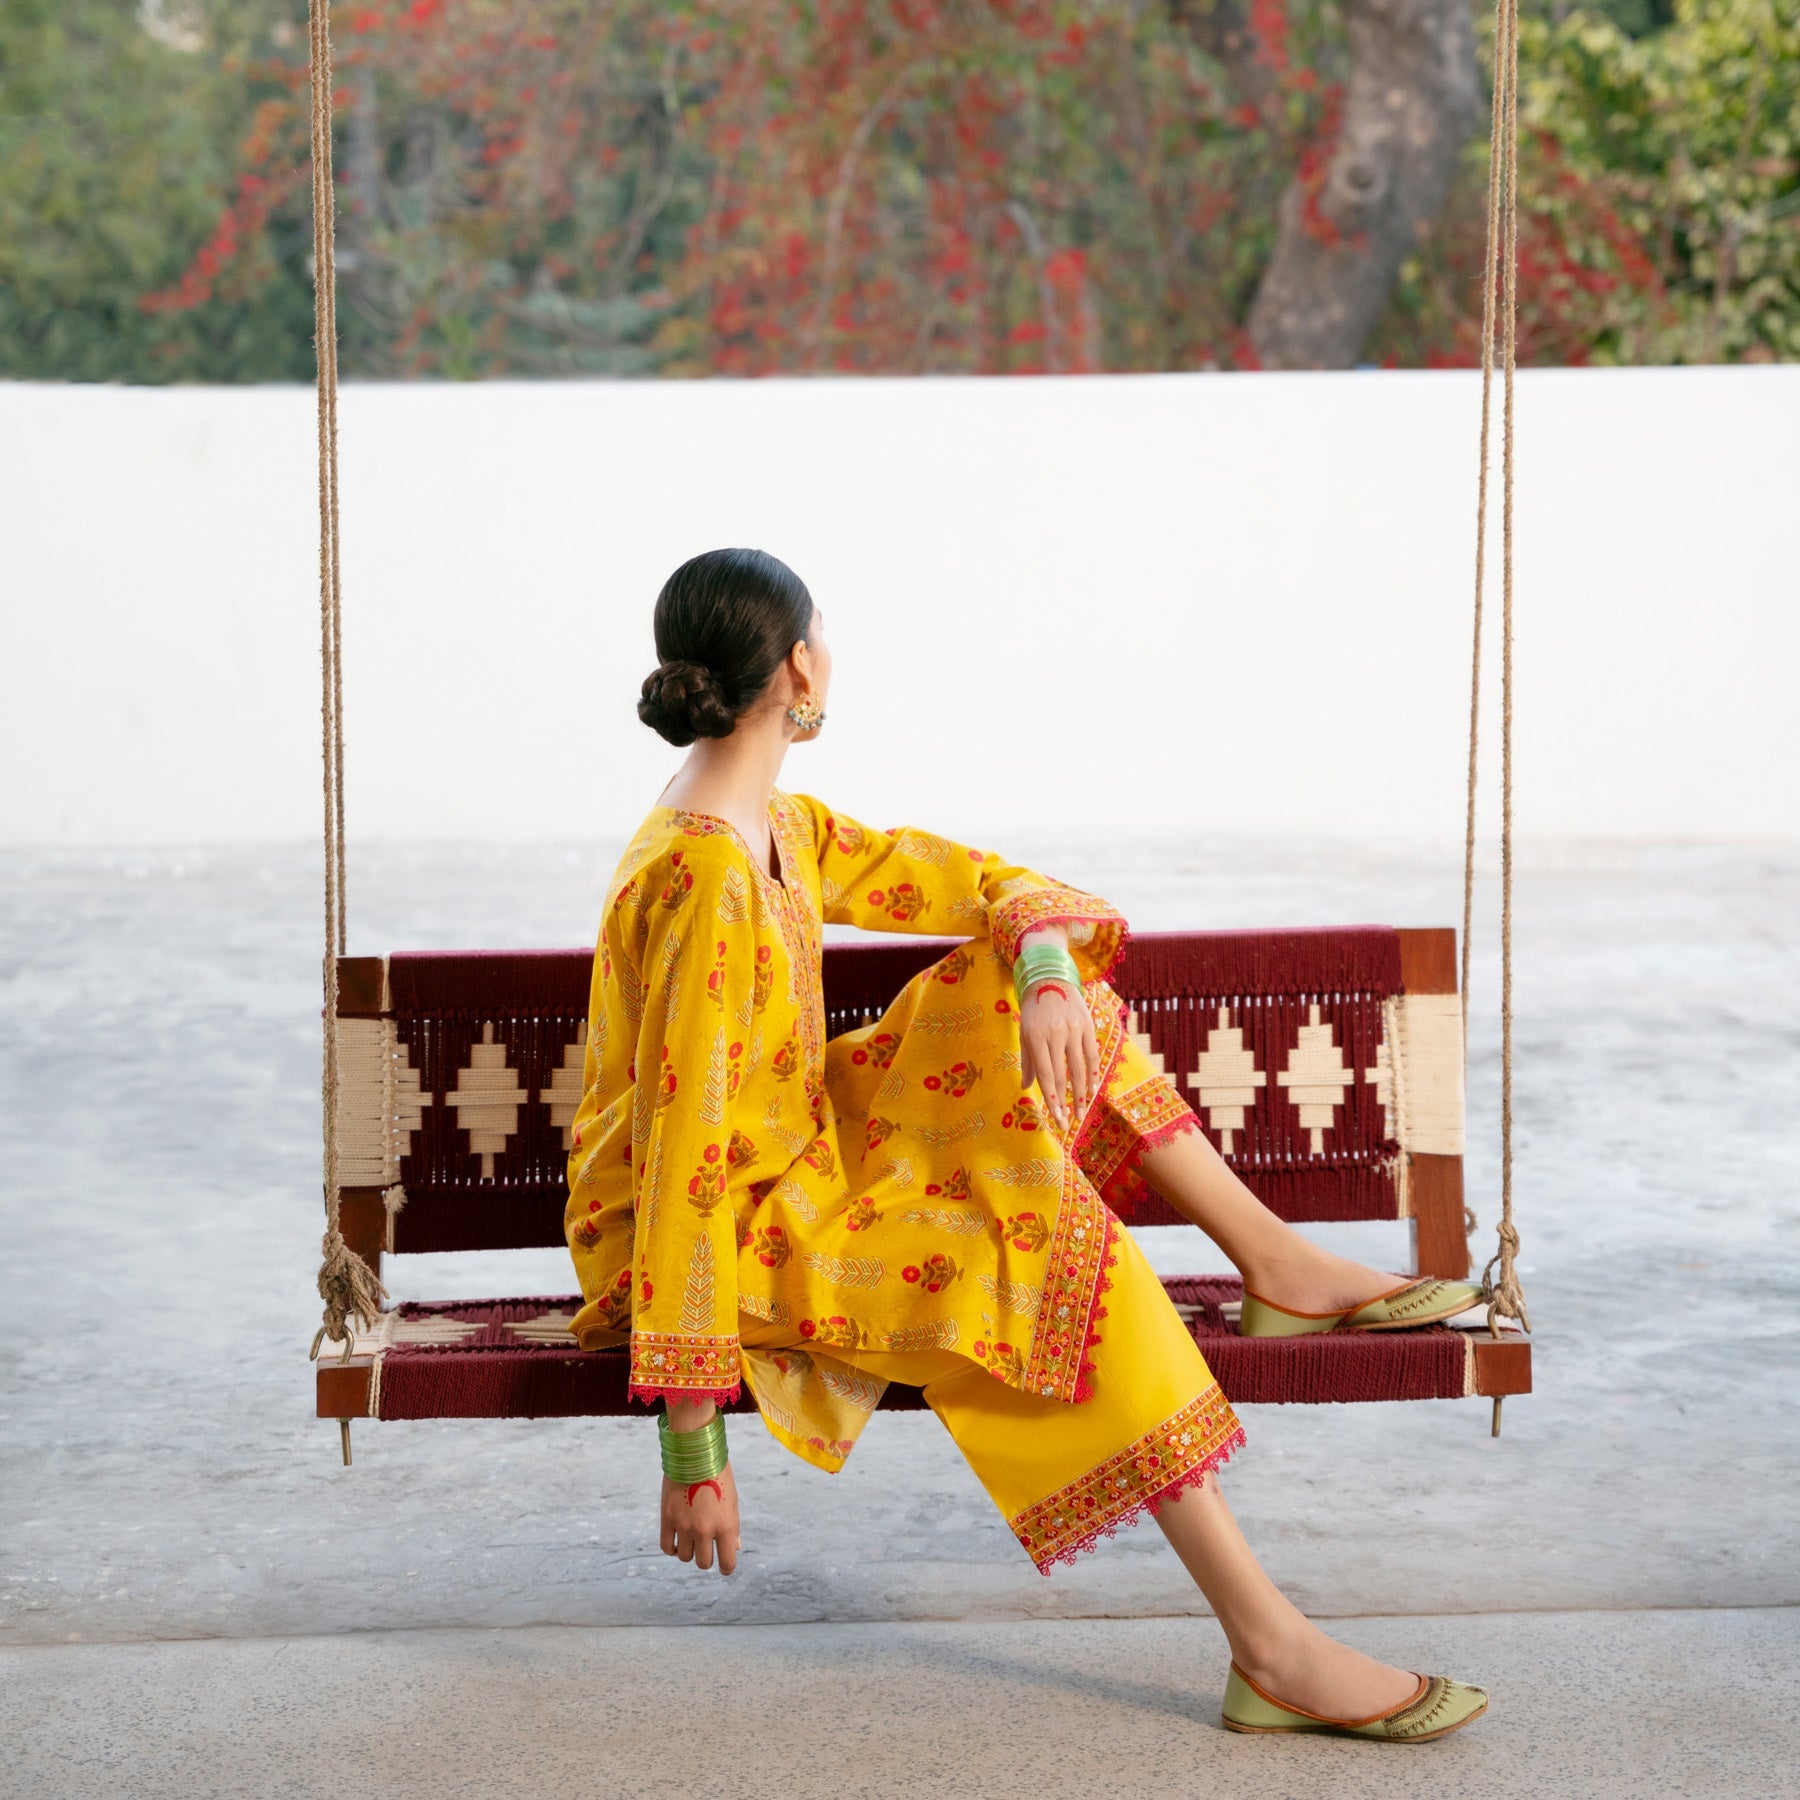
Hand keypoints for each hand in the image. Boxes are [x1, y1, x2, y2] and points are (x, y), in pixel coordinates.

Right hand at [660, 1460, 740, 1574]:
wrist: (695, 1452)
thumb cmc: (718, 1475)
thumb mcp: (732, 1500)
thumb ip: (732, 1527)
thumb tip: (734, 1548)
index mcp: (726, 1526)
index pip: (727, 1562)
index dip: (727, 1567)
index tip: (725, 1566)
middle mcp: (705, 1530)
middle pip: (704, 1563)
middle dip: (706, 1558)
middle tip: (706, 1547)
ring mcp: (685, 1526)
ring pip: (684, 1557)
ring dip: (688, 1551)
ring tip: (691, 1538)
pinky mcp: (667, 1519)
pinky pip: (667, 1547)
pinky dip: (672, 1549)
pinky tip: (677, 1541)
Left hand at [1017, 931, 1099, 1132]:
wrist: (1050, 978)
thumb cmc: (1033, 1010)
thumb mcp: (1024, 1033)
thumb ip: (1027, 1062)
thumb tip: (1026, 1088)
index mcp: (1035, 1037)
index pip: (1044, 1075)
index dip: (1051, 1100)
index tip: (1057, 1119)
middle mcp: (1055, 1034)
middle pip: (1062, 1075)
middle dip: (1065, 1103)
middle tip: (1069, 1123)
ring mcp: (1073, 1029)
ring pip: (1079, 1068)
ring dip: (1082, 1093)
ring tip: (1082, 1112)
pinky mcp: (1087, 1025)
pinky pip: (1092, 1054)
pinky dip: (1093, 1073)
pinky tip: (1093, 1089)